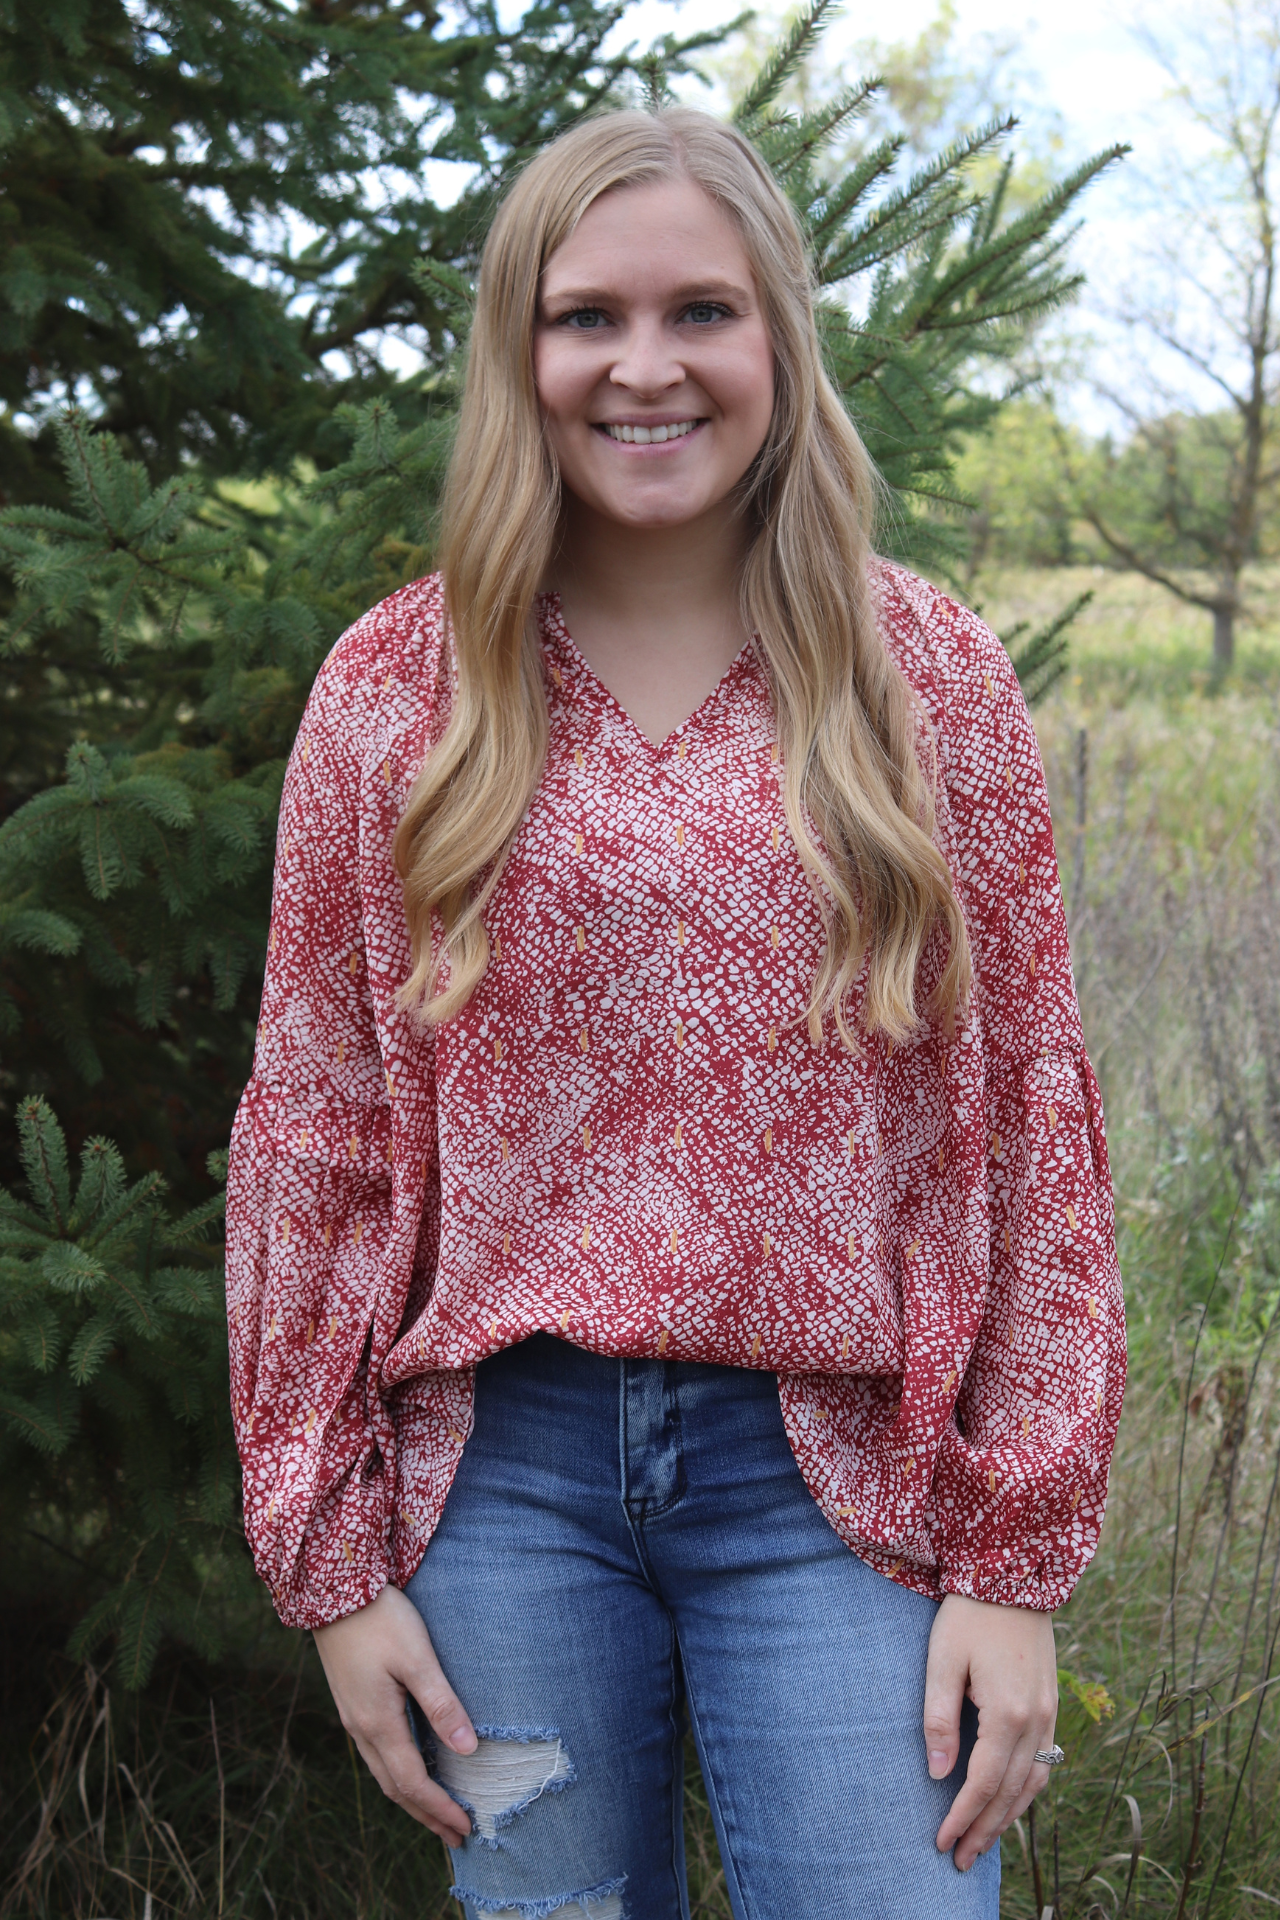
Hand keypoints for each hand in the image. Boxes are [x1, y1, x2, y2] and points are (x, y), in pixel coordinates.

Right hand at [313, 1583, 476, 1843]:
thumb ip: (441, 1703)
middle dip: (427, 1815)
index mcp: (378, 1723)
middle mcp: (361, 1729)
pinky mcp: (352, 1702)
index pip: (413, 1782)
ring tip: (437, 1814)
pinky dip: (398, 1775)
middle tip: (457, 1837)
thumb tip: (469, 1749)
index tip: (466, 1827)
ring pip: (384, 1773)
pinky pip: (377, 1755)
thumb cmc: (380, 1619)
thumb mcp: (417, 1657)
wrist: (333, 1591)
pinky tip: (412, 1769)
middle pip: (396, 1788)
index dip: (439, 1808)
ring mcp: (353, 1717)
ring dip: (412, 1798)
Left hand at [923, 1592, 1057, 1871]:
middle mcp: (1037, 1721)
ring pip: (1033, 1784)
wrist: (1011, 1573)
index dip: (962, 1817)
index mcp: (1008, 1713)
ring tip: (983, 1842)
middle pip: (1011, 1793)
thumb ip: (940, 1718)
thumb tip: (938, 1773)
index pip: (982, 1783)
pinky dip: (1026, 1792)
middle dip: (985, 1830)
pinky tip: (1010, 1802)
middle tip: (961, 1860)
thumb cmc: (969, 1613)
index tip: (941, 1842)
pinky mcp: (1051, 1704)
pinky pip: (1044, 1764)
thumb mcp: (942, 1660)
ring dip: (1008, 1817)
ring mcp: (1050, 1714)